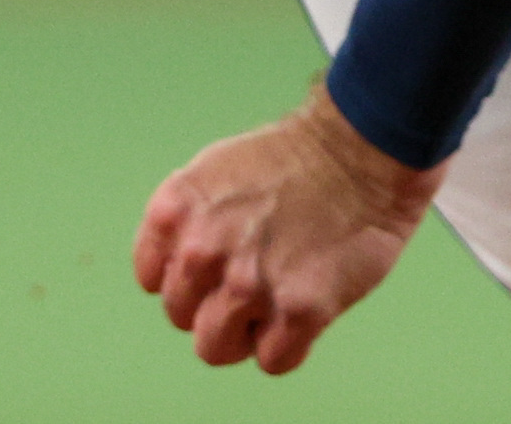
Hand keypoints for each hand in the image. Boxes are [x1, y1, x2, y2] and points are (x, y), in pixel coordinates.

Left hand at [132, 81, 447, 374]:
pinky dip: (288, 345)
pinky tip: (306, 310)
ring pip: (216, 348)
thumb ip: (187, 223)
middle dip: (214, 305)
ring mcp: (247, 284)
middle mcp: (200, 251)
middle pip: (183, 318)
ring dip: (245, 333)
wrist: (358, 149)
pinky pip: (272, 361)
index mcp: (174, 212)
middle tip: (254, 280)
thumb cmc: (294, 158)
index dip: (189, 277)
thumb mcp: (214, 171)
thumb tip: (178, 269)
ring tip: (276, 301)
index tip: (217, 266)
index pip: (152, 280)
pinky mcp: (296, 311)